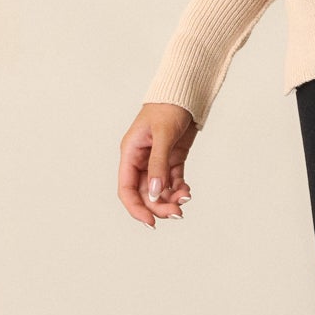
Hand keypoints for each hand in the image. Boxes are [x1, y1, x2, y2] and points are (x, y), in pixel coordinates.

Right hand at [118, 102, 197, 226]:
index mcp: (130, 153)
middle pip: (144, 193)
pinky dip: (179, 189)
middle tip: (176, 214)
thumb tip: (154, 193)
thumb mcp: (163, 135)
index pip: (126, 189)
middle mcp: (141, 160)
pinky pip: (173, 181)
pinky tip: (187, 192)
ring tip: (185, 200)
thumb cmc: (168, 107)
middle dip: (158, 206)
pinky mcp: (172, 159)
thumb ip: (158, 164)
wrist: (186, 93)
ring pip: (159, 190)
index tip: (150, 222)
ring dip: (171, 199)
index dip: (136, 208)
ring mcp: (157, 161)